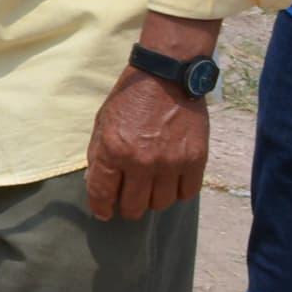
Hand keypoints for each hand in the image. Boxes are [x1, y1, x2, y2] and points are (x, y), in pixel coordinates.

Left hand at [85, 65, 209, 221]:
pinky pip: (186, 193)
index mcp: (113, 150)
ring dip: (153, 200)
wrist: (165, 77)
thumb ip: (98, 156)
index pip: (103, 194)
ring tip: (151, 188)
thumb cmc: (129, 100)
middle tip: (129, 201)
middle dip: (128, 207)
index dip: (101, 209)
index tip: (104, 213)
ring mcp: (171, 163)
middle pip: (134, 206)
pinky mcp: (195, 160)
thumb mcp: (102, 124)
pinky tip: (171, 182)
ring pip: (161, 204)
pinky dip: (178, 192)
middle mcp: (142, 161)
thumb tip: (96, 185)